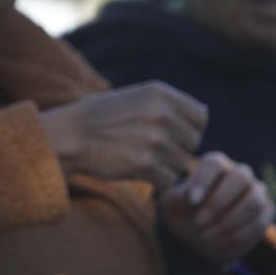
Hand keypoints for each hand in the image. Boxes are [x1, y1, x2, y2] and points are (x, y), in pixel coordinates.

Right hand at [40, 81, 207, 189]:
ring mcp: (154, 140)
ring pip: (181, 163)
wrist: (71, 135)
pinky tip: (137, 169)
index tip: (170, 134)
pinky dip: (156, 180)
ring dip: (165, 165)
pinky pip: (168, 179)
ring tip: (141, 157)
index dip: (189, 129)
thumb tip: (204, 115)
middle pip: (193, 142)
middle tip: (151, 148)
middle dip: (177, 148)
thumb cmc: (103, 116)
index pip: (201, 117)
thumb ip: (169, 103)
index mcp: (161, 94)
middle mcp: (162, 115)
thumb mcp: (137, 96)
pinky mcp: (144, 164)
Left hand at [160, 152, 273, 264]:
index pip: (214, 164)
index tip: (192, 202)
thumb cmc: (184, 212)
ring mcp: (256, 192)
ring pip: (254, 201)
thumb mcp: (172, 205)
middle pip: (240, 177)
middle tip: (198, 222)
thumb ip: (179, 199)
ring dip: (229, 222)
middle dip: (218, 203)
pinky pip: (258, 223)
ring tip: (206, 235)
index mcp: (215, 165)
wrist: (201, 234)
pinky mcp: (264, 213)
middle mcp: (239, 173)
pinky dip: (236, 235)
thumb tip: (192, 199)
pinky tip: (218, 241)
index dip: (204, 182)